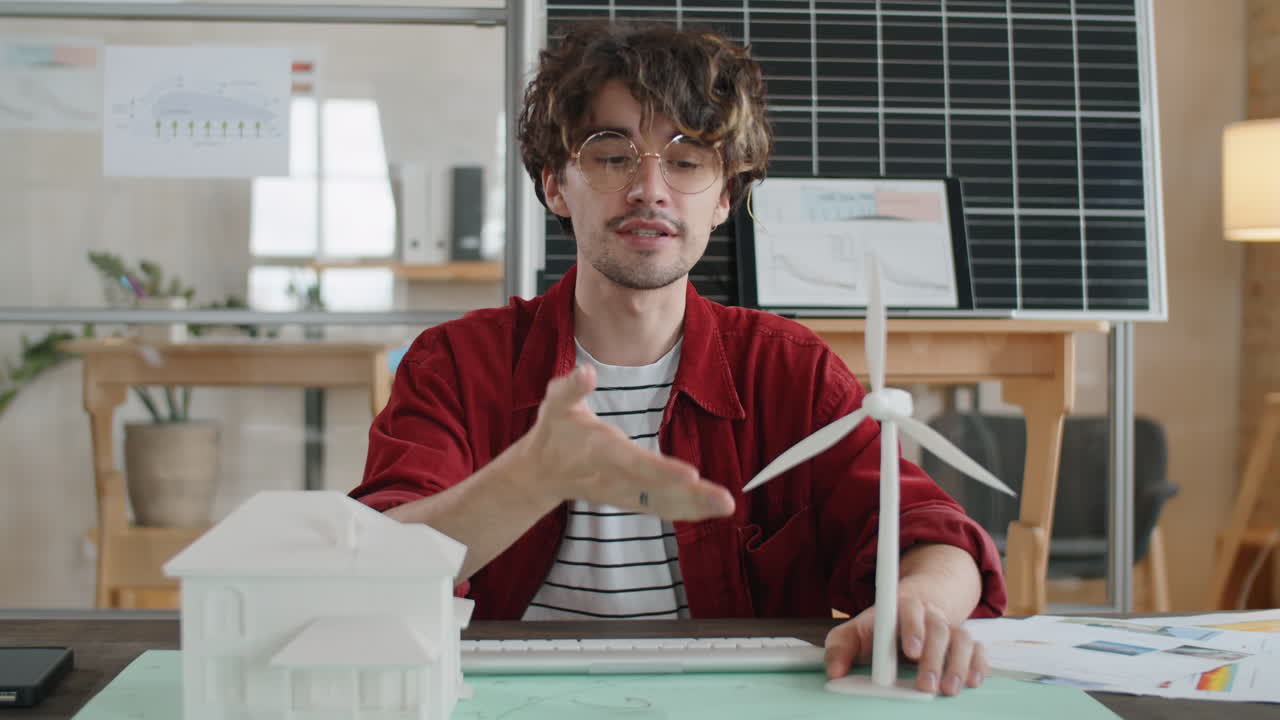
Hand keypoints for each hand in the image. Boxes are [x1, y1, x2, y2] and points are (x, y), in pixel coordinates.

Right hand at [515, 364, 734, 519]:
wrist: (540, 473)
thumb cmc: (554, 432)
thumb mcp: (556, 403)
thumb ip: (571, 388)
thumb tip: (587, 371)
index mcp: (602, 452)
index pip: (636, 464)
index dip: (662, 471)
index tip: (690, 476)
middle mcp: (616, 478)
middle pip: (658, 491)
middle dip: (693, 497)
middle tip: (725, 501)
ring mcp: (624, 494)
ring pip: (663, 504)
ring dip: (696, 506)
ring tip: (726, 505)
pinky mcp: (630, 500)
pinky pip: (662, 508)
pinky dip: (688, 510)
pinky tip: (713, 509)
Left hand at [823, 594, 987, 695]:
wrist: (910, 612)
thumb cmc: (879, 629)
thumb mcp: (854, 633)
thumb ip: (840, 649)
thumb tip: (834, 672)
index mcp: (900, 608)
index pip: (908, 611)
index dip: (912, 628)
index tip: (911, 650)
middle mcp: (929, 616)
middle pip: (938, 629)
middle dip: (934, 659)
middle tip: (926, 684)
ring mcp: (949, 629)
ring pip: (962, 639)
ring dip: (958, 665)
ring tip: (949, 689)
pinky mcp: (964, 644)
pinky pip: (979, 650)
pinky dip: (979, 665)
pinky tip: (973, 681)